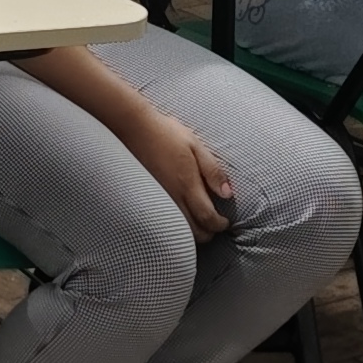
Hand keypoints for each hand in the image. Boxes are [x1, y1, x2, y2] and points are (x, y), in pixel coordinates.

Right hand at [126, 111, 235, 238]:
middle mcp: (172, 197)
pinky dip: (177, 225)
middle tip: (215, 225)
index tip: (225, 222)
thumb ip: (213, 171)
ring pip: (178, 230)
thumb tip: (228, 193)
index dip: (220, 225)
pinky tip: (181, 216)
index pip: (207, 218)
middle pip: (194, 232)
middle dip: (208, 233)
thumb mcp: (195, 146)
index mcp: (187, 185)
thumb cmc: (166, 134)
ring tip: (200, 222)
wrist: (134, 129)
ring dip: (193, 232)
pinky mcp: (148, 197)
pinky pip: (165, 221)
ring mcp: (158, 199)